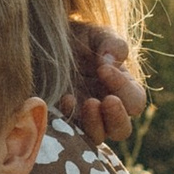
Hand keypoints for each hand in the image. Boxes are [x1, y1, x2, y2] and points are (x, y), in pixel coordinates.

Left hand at [68, 21, 147, 150]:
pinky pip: (69, 133)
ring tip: (87, 103)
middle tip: (107, 101)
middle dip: (117, 118)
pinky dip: (69, 119)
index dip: (124, 89)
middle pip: (122, 130)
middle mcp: (104, 109)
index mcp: (120, 89)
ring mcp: (81, 119)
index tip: (103, 69)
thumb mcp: (95, 34)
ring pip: (98, 138)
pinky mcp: (60, 121)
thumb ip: (111, 43)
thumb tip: (111, 62)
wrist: (39, 39)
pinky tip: (64, 99)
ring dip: (95, 124)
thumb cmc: (75, 37)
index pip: (134, 101)